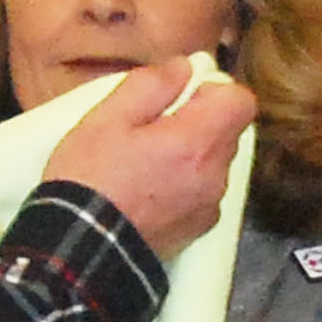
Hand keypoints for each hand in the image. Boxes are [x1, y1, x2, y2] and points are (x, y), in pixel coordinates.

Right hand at [47, 63, 255, 262]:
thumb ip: (151, 85)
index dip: (214, 90)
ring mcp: (209, 207)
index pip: (241, 101)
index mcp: (197, 142)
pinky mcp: (197, 230)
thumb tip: (185, 67)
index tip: (181, 96)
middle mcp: (214, 176)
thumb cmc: (88, 181)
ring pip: (216, 163)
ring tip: (145, 161)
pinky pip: (204, 192)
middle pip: (229, 132)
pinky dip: (186, 183)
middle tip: (152, 129)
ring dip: (192, 154)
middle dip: (199, 121)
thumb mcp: (105, 119)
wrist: (81, 253)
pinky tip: (150, 189)